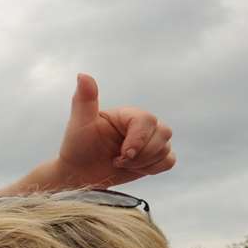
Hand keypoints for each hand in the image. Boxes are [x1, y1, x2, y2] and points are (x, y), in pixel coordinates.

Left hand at [52, 73, 175, 187]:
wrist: (80, 172)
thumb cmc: (78, 147)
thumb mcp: (79, 123)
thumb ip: (84, 99)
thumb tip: (82, 75)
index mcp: (128, 114)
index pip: (147, 120)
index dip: (139, 139)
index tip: (122, 154)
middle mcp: (143, 124)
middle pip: (164, 133)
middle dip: (142, 154)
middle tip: (118, 160)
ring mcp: (150, 140)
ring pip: (166, 149)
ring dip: (144, 163)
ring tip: (121, 163)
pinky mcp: (154, 156)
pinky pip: (169, 161)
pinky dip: (152, 168)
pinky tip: (133, 168)